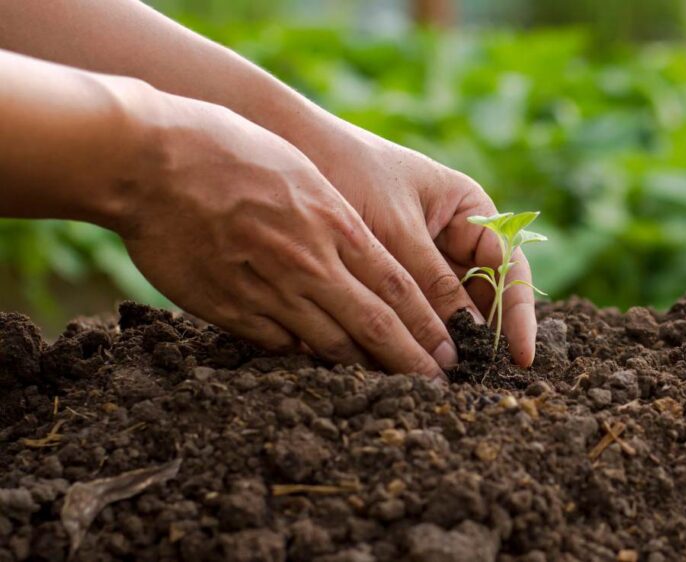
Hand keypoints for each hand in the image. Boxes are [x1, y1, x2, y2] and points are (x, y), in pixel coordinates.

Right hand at [115, 89, 457, 378]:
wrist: (150, 160)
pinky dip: (304, 358)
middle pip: (374, 325)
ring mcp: (268, 291)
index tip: (450, 351)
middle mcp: (309, 264)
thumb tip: (361, 257)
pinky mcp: (229, 309)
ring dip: (363, 368)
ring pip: (329, 344)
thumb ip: (333, 218)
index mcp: (333, 224)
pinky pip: (278, 345)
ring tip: (390, 388)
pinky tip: (320, 368)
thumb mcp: (299, 172)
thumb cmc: (228, 151)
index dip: (428, 326)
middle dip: (412, 360)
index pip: (397, 288)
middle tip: (438, 385)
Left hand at [297, 116, 537, 366]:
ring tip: (441, 380)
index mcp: (472, 212)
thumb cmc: (350, 171)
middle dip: (481, 338)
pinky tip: (402, 364)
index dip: (520, 314)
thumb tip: (465, 338)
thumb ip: (430, 283)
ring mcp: (423, 260)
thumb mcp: (395, 229)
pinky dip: (407, 338)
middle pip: (483, 297)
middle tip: (476, 380)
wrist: (290, 148)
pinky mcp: (389, 282)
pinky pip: (409, 315)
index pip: (510, 267)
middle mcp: (454, 238)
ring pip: (446, 312)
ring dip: (444, 344)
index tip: (521, 356)